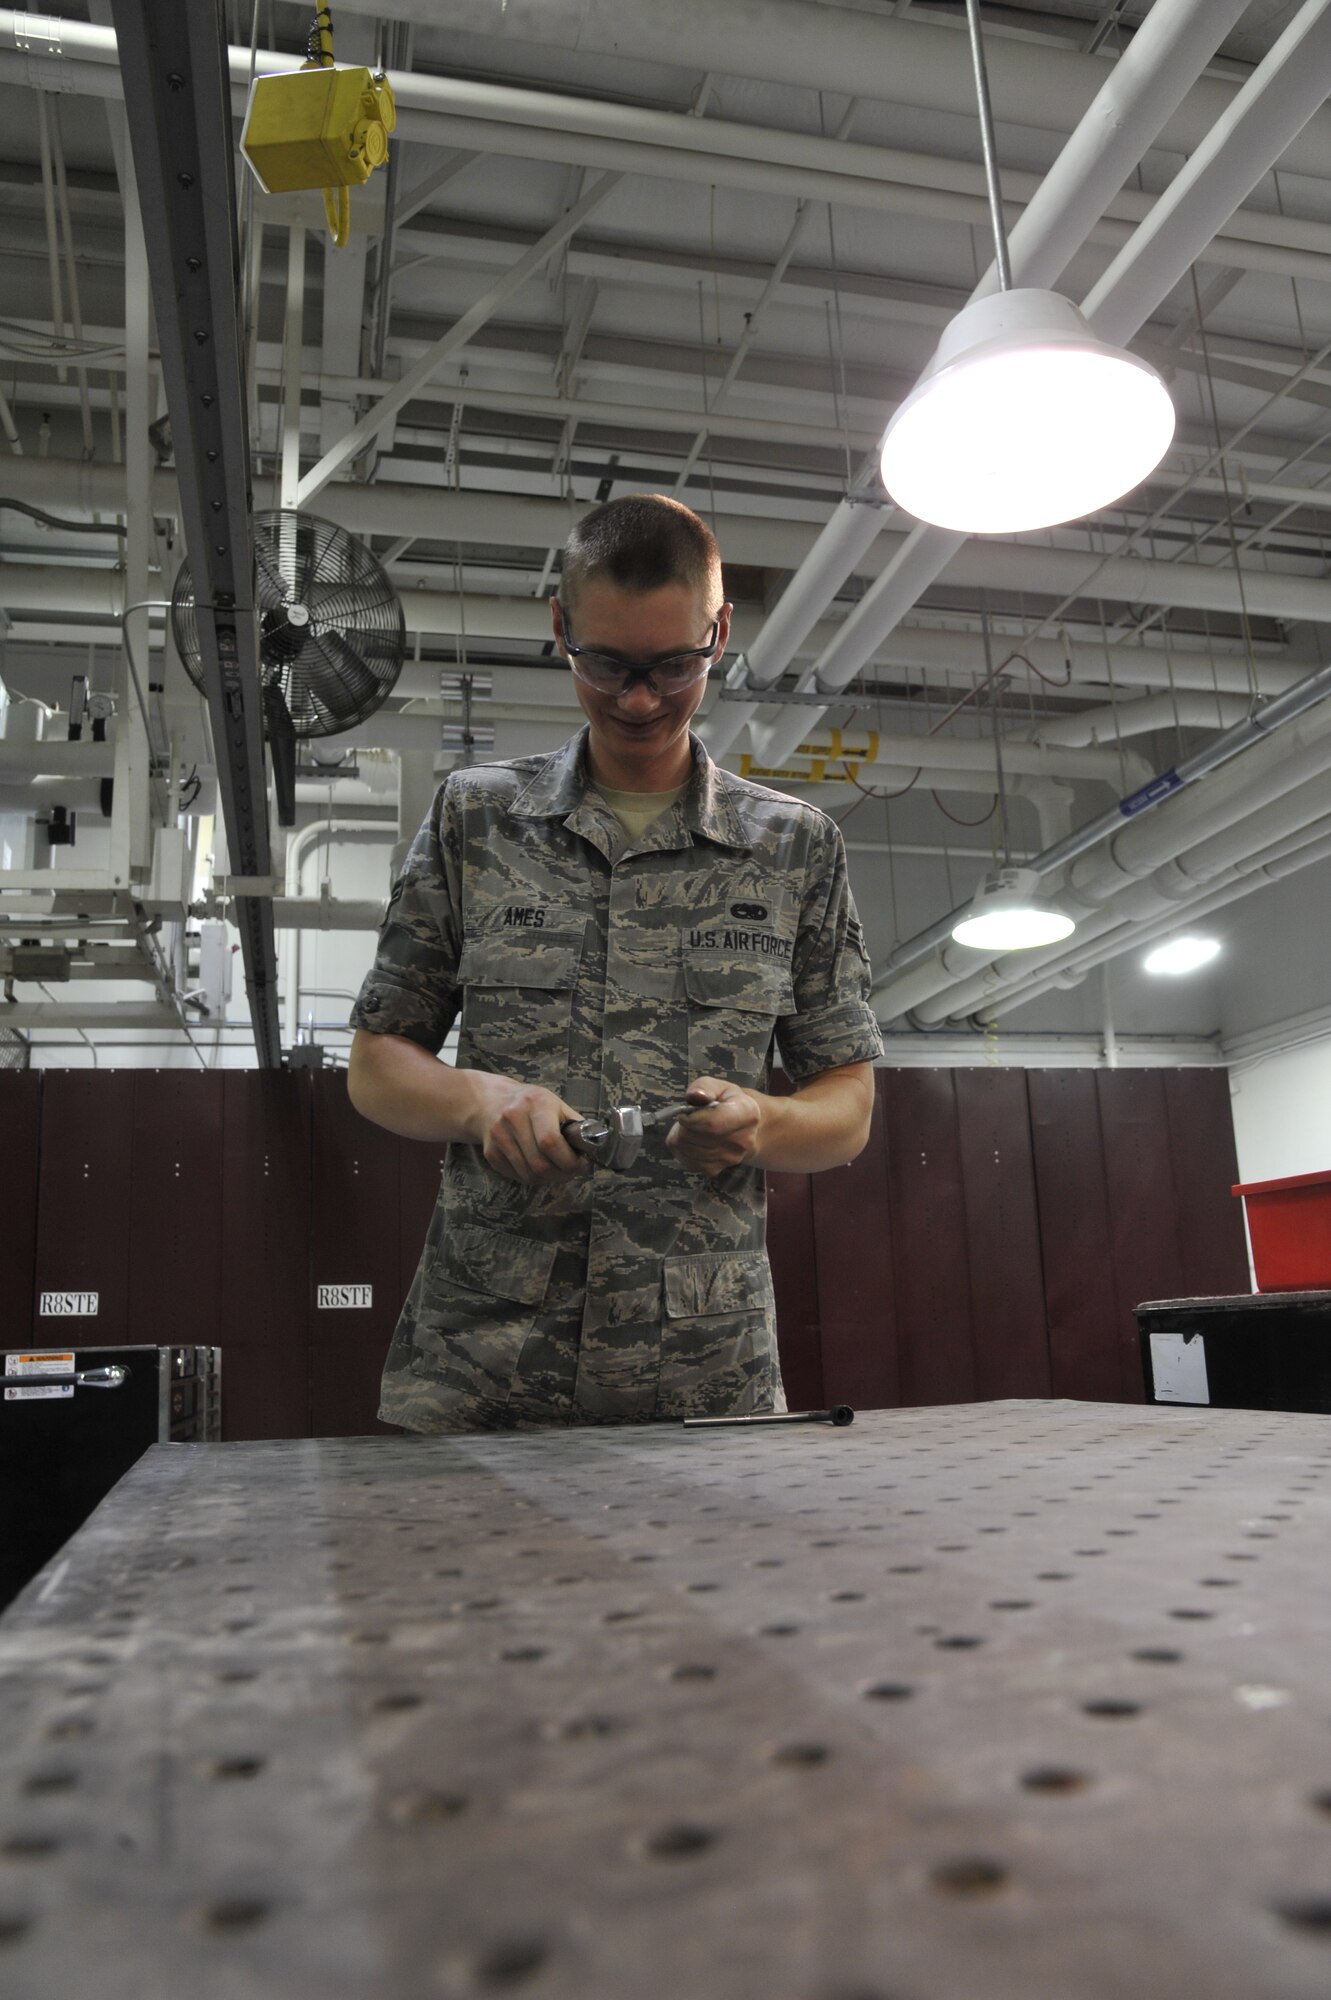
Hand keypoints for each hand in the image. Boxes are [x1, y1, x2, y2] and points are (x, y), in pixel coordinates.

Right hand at [473, 1076, 588, 1185]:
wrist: (490, 1101)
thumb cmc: (531, 1104)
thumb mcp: (556, 1105)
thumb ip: (574, 1126)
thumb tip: (594, 1148)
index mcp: (536, 1103)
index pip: (550, 1141)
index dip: (568, 1160)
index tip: (579, 1164)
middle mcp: (513, 1118)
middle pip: (539, 1164)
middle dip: (561, 1174)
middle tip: (570, 1171)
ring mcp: (498, 1136)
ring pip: (528, 1174)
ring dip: (547, 1179)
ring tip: (556, 1170)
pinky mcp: (490, 1152)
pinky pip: (516, 1176)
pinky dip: (531, 1177)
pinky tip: (537, 1166)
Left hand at [665, 1078, 761, 1177]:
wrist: (743, 1127)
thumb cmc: (728, 1103)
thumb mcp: (719, 1087)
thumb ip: (704, 1087)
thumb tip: (695, 1096)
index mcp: (747, 1114)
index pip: (713, 1124)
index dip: (692, 1119)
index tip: (685, 1113)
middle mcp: (743, 1140)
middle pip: (698, 1137)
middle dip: (684, 1126)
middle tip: (689, 1117)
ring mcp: (730, 1159)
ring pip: (689, 1149)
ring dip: (682, 1137)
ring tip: (692, 1127)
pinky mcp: (716, 1170)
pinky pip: (687, 1160)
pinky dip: (683, 1149)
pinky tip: (692, 1140)